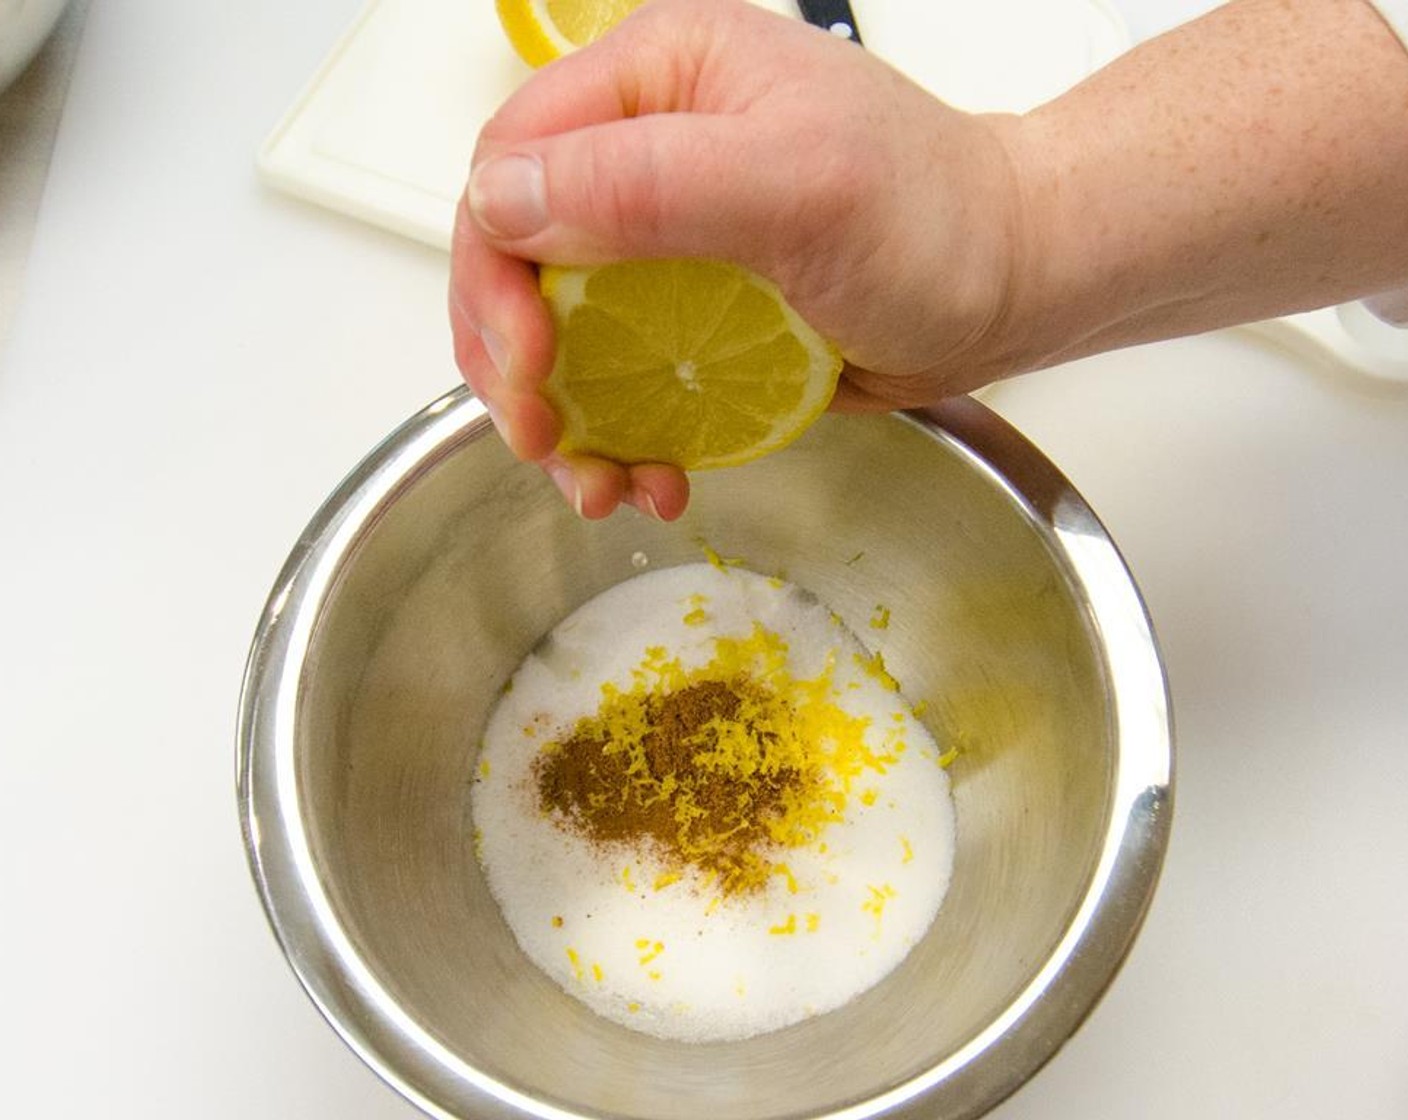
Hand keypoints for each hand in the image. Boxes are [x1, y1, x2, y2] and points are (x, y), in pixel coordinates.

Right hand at [449, 0, 1026, 518]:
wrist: (1012, 282)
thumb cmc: (937, 218)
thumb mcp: (796, 185)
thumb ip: (646, 183)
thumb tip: (503, 202)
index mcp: (656, 78)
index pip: (512, 164)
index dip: (494, 270)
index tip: (530, 360)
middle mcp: (646, 147)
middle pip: (516, 257)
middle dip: (512, 359)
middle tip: (544, 435)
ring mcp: (666, 235)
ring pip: (555, 329)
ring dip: (560, 416)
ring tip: (599, 482)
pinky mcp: (690, 308)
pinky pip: (616, 373)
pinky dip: (618, 435)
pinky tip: (650, 474)